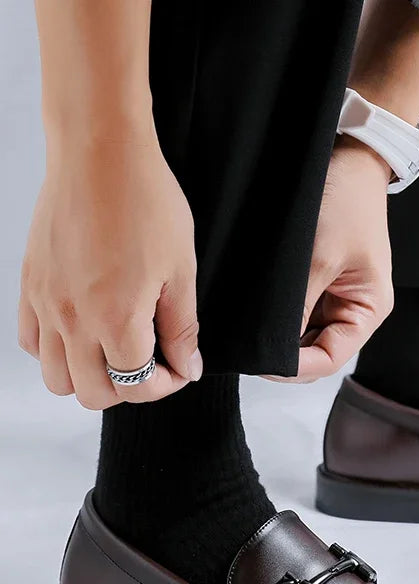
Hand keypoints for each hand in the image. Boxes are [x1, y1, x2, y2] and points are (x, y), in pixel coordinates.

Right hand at [18, 138, 201, 408]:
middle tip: (153, 361)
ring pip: (57, 378)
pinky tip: (84, 331)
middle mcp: (73, 319)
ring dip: (91, 377)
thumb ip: (182, 327)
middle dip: (131, 388)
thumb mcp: (181, 270)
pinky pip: (30, 342)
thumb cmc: (145, 202)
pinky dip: (55, 351)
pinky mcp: (30, 284)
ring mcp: (45, 303)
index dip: (166, 385)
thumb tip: (186, 365)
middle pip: (94, 394)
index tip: (179, 367)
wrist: (99, 152)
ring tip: (118, 350)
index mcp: (116, 318)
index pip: (138, 386)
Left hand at [270, 138, 393, 382]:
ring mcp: (336, 297)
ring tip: (247, 328)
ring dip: (278, 335)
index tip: (259, 360)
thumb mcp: (318, 258)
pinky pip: (296, 312)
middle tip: (244, 347)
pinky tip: (255, 311)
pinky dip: (277, 315)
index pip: (330, 358)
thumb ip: (296, 307)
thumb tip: (269, 346)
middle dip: (283, 354)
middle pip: (316, 351)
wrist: (349, 157)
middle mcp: (354, 310)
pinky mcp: (320, 283)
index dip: (295, 367)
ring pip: (303, 334)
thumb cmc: (346, 203)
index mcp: (369, 310)